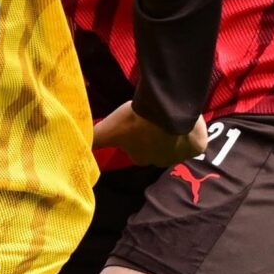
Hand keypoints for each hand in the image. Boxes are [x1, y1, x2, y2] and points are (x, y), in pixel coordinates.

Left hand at [92, 102, 210, 168]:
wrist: (169, 111)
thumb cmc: (136, 120)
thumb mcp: (109, 128)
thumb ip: (94, 138)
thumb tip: (75, 148)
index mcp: (140, 158)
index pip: (136, 149)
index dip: (136, 136)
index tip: (137, 122)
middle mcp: (161, 162)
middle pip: (158, 147)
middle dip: (155, 135)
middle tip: (154, 117)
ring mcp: (181, 156)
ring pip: (177, 142)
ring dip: (174, 131)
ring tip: (170, 114)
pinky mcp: (198, 147)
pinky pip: (196, 140)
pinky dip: (194, 131)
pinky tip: (188, 120)